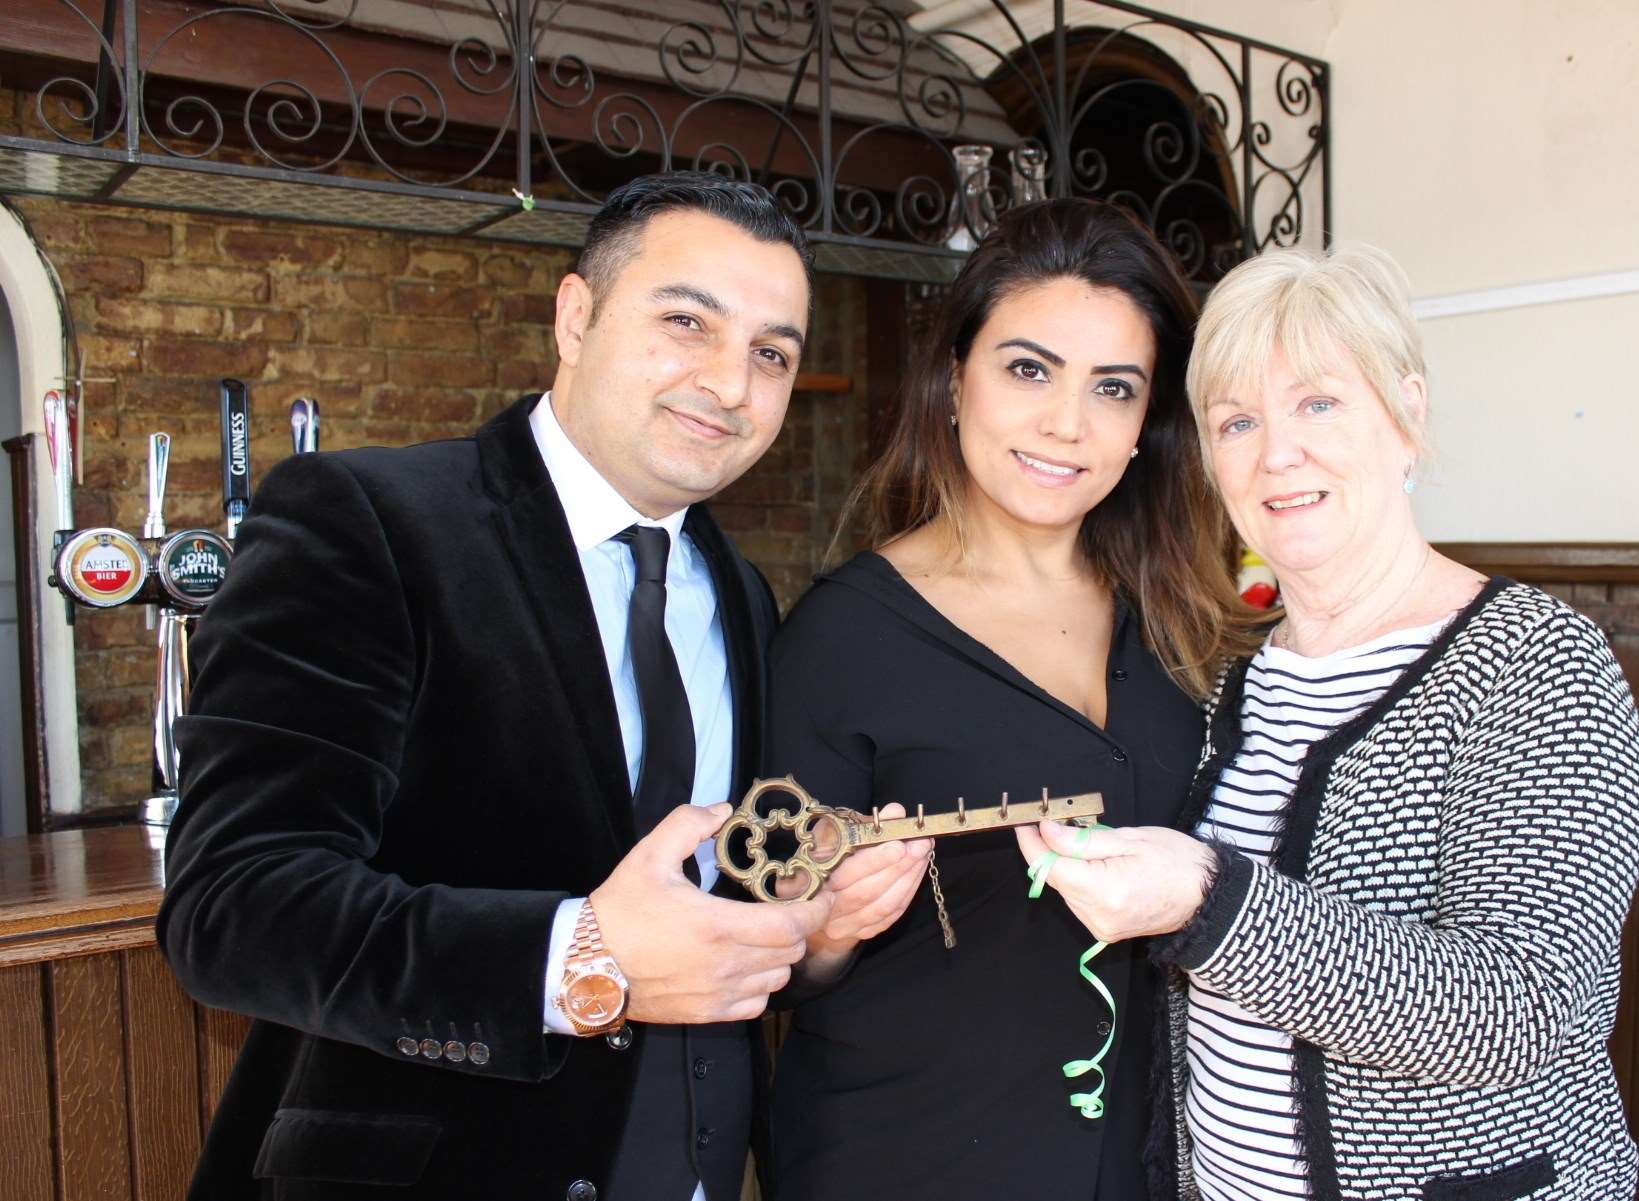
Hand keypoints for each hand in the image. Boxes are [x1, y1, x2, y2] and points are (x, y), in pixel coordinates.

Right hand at [591, 803, 832, 1023]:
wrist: (584, 967)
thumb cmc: (619, 913)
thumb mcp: (649, 856)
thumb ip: (688, 824)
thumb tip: (721, 811)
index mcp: (718, 926)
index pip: (792, 925)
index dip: (816, 909)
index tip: (820, 895)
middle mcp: (725, 965)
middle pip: (792, 951)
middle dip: (798, 928)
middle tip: (787, 908)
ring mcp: (718, 994)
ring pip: (777, 978)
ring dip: (780, 956)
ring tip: (765, 935)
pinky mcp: (707, 1013)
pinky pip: (755, 1004)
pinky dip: (760, 985)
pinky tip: (745, 965)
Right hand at [775, 802, 930, 981]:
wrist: (812, 897)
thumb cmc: (823, 856)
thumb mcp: (835, 832)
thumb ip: (864, 823)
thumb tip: (895, 812)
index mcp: (813, 879)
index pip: (846, 873)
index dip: (875, 860)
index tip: (899, 844)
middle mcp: (825, 908)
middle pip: (868, 891)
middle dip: (900, 866)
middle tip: (921, 844)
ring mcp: (843, 925)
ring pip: (883, 906)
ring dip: (908, 878)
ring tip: (923, 854)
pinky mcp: (861, 932)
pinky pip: (890, 916)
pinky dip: (907, 893)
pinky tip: (916, 872)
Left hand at [1014, 822, 1213, 942]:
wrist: (1207, 896)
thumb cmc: (1177, 862)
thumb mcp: (1129, 838)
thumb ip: (1081, 839)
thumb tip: (1046, 831)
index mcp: (1104, 891)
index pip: (1049, 867)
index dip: (1032, 844)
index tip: (1026, 823)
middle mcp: (1098, 916)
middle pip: (1055, 879)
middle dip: (1051, 851)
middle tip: (1058, 825)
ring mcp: (1100, 928)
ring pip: (1065, 890)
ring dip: (1067, 866)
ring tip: (1092, 848)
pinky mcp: (1104, 931)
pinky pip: (1079, 901)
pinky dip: (1080, 881)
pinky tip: (1098, 868)